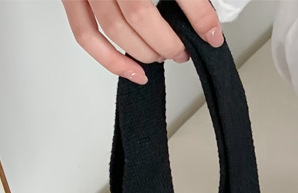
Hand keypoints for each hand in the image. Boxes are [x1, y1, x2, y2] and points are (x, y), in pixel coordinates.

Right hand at [62, 0, 223, 84]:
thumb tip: (210, 27)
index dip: (199, 16)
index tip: (212, 35)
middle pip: (139, 16)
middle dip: (166, 42)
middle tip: (181, 49)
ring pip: (115, 29)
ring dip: (143, 52)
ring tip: (160, 54)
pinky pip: (85, 34)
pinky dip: (111, 60)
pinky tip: (135, 72)